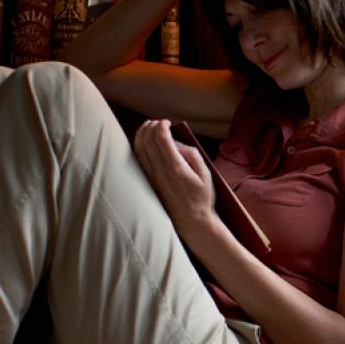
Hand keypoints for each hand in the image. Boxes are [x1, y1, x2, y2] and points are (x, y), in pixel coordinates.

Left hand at [133, 119, 215, 238]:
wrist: (192, 221)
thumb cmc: (202, 197)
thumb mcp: (206, 174)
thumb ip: (193, 155)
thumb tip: (178, 144)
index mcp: (176, 168)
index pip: (161, 139)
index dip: (161, 126)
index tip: (167, 122)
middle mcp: (160, 172)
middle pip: (147, 141)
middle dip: (150, 127)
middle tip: (157, 122)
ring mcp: (152, 177)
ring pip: (139, 150)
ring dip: (141, 135)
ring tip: (147, 127)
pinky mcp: (149, 182)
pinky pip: (139, 160)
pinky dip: (138, 146)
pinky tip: (143, 142)